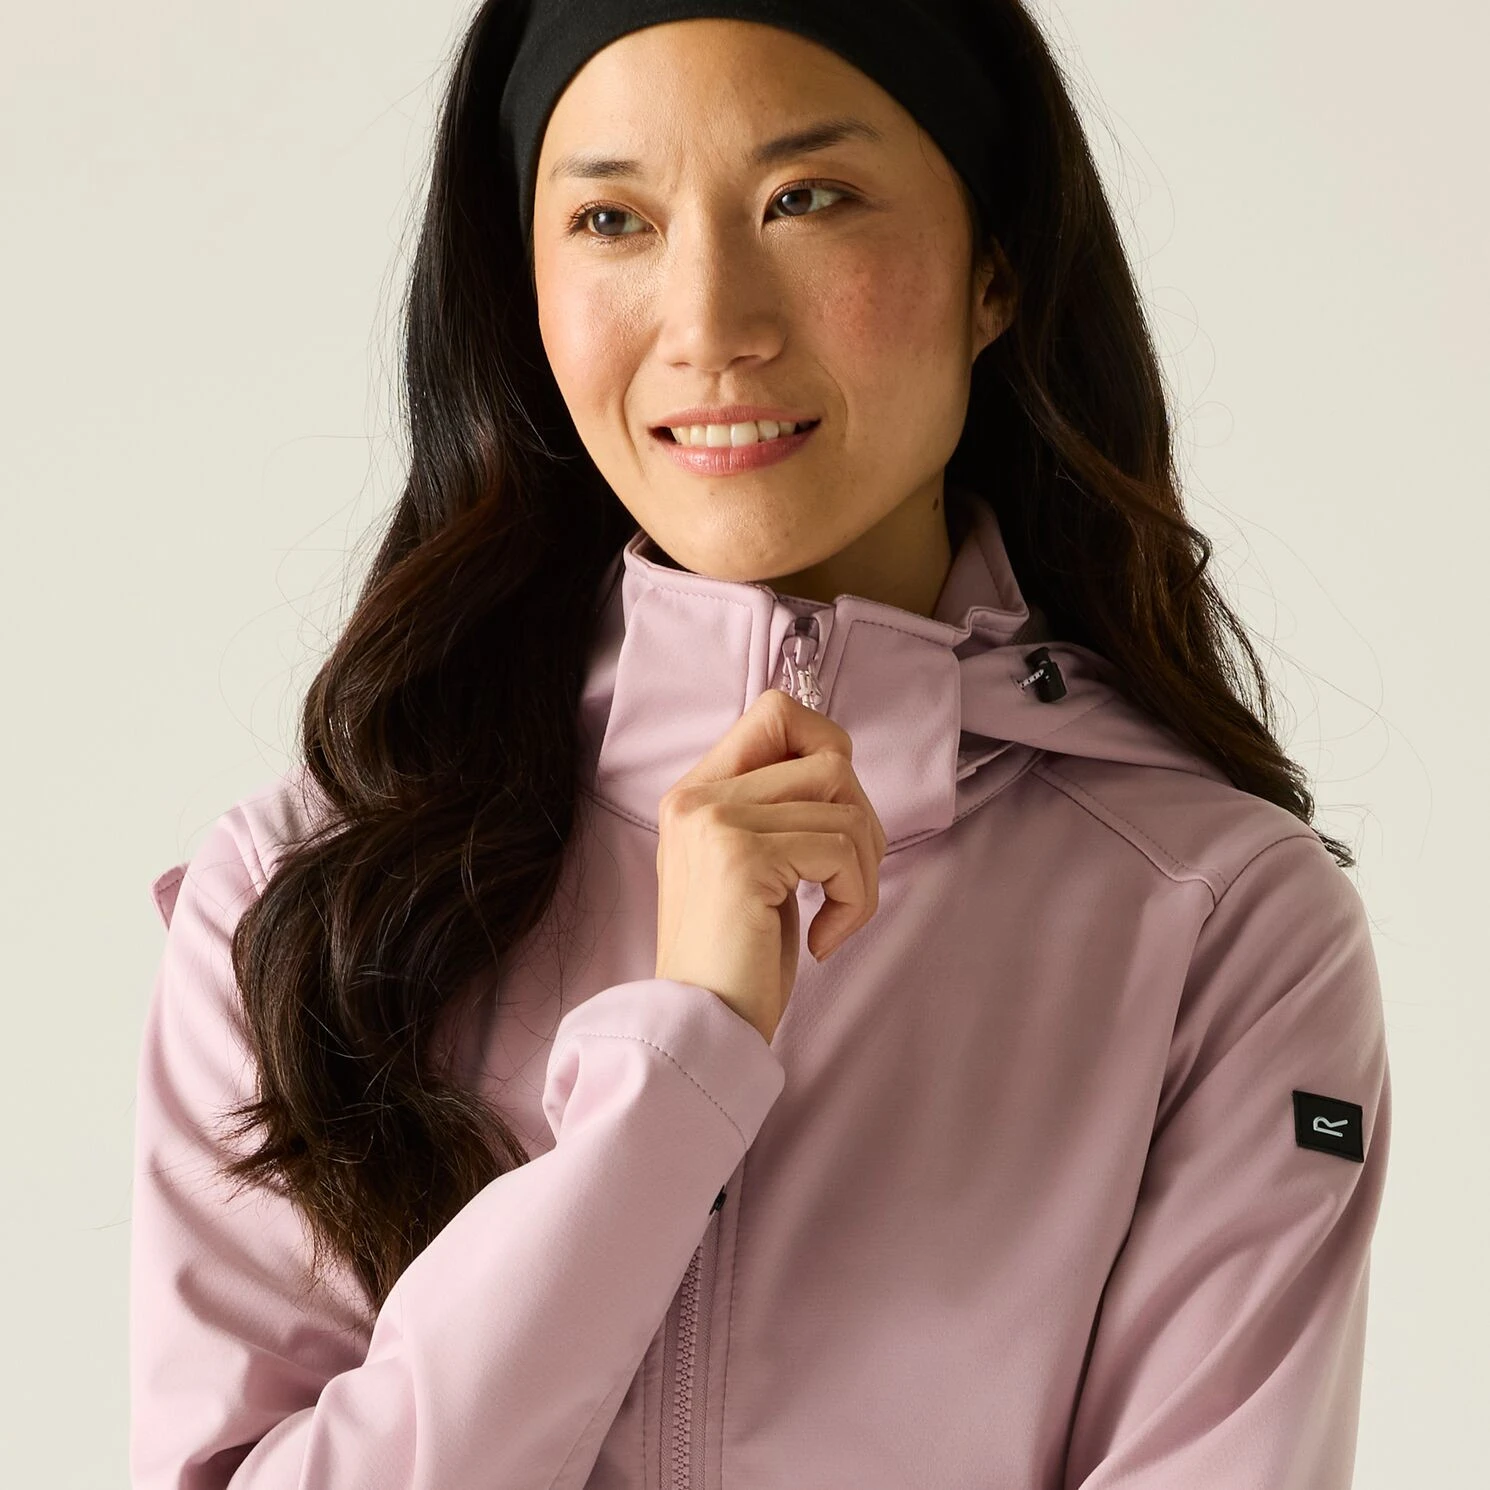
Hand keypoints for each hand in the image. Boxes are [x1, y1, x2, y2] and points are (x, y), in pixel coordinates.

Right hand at [654, 687, 886, 1044]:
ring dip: (864, 868)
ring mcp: (716, 822)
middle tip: (846, 881)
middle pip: (827, 754)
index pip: (777, 712)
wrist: (700, 1026)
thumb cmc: (737, 958)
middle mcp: (698, 796)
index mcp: (696, 792)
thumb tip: (839, 765)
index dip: (826, 749)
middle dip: (862, 819)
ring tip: (836, 913)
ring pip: (844, 803)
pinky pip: (843, 851)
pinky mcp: (742, 857)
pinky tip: (824, 937)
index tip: (833, 815)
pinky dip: (855, 900)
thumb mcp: (750, 866)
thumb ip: (776, 809)